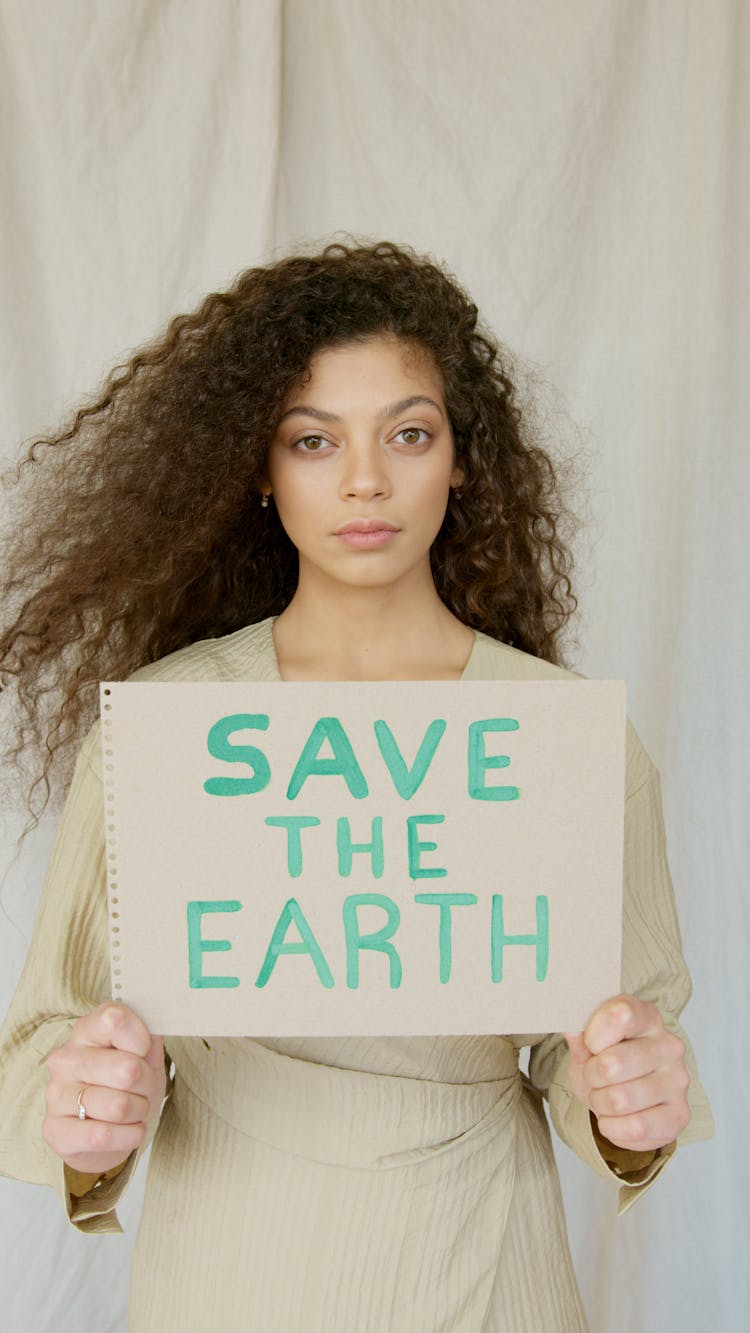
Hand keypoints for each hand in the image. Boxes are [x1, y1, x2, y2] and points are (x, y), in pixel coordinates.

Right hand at [43, 1002, 165, 1175]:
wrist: (105, 1133)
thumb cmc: (126, 1087)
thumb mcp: (146, 1058)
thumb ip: (150, 1039)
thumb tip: (156, 1028)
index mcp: (86, 1030)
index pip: (115, 1019)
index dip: (141, 1039)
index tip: (144, 1051)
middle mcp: (65, 1059)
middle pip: (127, 1069)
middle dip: (146, 1085)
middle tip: (142, 1090)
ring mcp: (56, 1094)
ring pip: (119, 1106)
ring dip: (138, 1113)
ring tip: (132, 1111)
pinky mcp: (55, 1131)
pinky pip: (103, 1135)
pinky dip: (128, 1136)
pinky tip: (126, 1132)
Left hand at [564, 994, 690, 1152]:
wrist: (624, 1097)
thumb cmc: (606, 1062)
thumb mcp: (586, 1045)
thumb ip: (579, 1034)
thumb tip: (570, 1026)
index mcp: (647, 1017)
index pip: (620, 1015)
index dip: (593, 1035)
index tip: (590, 1044)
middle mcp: (668, 1046)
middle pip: (613, 1063)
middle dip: (592, 1076)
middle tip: (595, 1077)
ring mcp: (678, 1080)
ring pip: (620, 1100)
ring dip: (601, 1103)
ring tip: (605, 1097)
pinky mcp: (680, 1115)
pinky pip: (636, 1128)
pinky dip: (614, 1128)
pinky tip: (616, 1118)